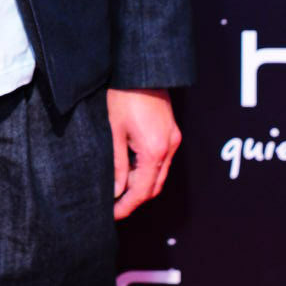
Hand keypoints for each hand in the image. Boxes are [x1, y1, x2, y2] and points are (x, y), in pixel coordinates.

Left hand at [108, 88, 180, 219]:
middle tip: (113, 206)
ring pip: (160, 175)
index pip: (141, 191)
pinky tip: (131, 170)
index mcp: (154, 151)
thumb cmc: (123, 96)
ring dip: (142, 185)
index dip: (126, 206)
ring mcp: (173, 140)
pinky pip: (163, 161)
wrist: (141, 69)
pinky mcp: (172, 132)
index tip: (112, 215)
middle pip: (154, 187)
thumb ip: (117, 165)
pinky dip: (148, 171)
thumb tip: (115, 191)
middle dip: (134, 199)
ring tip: (119, 190)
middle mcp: (169, 148)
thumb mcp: (113, 132)